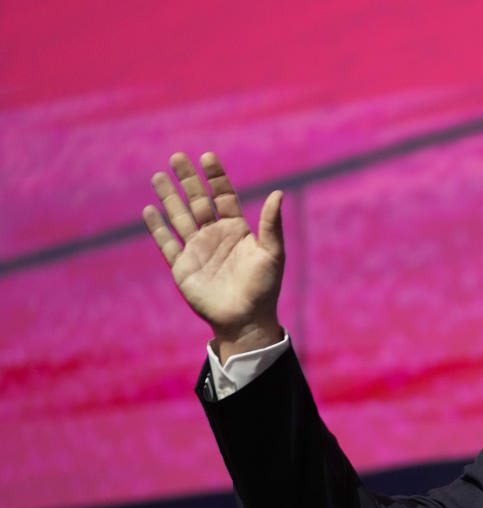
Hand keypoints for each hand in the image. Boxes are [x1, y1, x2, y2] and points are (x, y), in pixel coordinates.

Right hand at [143, 152, 284, 360]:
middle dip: (187, 180)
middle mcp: (215, 236)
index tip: (207, 157)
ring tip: (159, 176)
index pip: (223, 196)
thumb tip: (277, 193)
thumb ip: (271, 224)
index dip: (215, 177)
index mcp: (237, 230)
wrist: (246, 319)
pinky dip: (158, 227)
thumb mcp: (272, 253)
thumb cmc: (264, 288)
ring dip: (169, 197)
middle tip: (177, 157)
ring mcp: (197, 250)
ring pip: (179, 217)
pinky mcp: (182, 266)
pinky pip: (167, 243)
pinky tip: (150, 210)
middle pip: (197, 201)